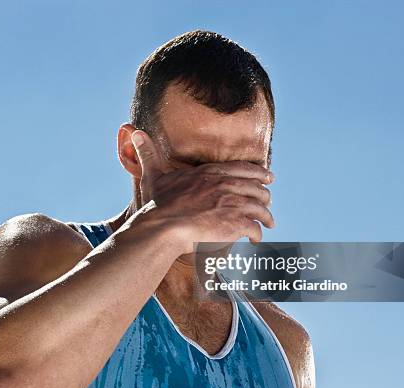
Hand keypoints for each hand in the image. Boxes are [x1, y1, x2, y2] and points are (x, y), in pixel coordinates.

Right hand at [130, 130, 273, 252]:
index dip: (259, 173)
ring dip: (266, 216)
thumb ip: (148, 154)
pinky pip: (254, 227)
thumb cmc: (157, 205)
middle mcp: (225, 185)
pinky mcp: (234, 223)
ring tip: (268, 224)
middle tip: (267, 203)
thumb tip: (135, 132)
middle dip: (264, 196)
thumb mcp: (153, 176)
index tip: (269, 176)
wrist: (162, 227)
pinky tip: (255, 239)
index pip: (243, 168)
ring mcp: (232, 204)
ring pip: (260, 208)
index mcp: (210, 173)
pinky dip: (257, 234)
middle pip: (256, 188)